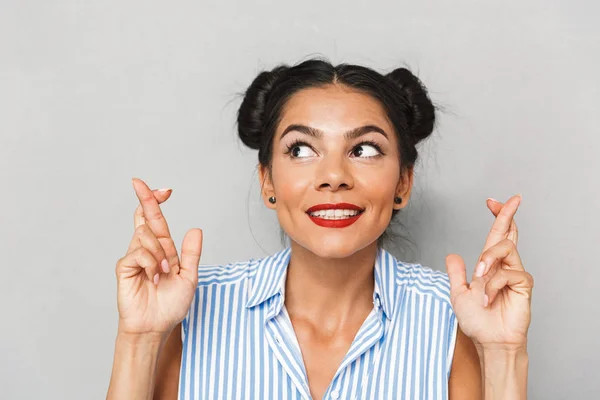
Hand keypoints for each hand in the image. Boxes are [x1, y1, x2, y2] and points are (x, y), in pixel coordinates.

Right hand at [115, 178, 201, 336]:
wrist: (155, 326)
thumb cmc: (170, 305)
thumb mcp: (189, 277)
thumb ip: (191, 254)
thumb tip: (195, 229)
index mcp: (163, 249)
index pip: (157, 221)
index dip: (157, 203)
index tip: (165, 190)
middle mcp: (147, 250)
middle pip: (144, 217)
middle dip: (144, 197)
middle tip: (138, 182)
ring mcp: (135, 257)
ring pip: (145, 236)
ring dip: (159, 253)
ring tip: (163, 273)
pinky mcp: (124, 267)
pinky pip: (138, 252)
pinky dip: (150, 263)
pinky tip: (153, 278)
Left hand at [446, 195, 532, 349]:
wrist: (488, 342)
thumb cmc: (477, 321)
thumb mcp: (458, 293)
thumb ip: (457, 273)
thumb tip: (452, 254)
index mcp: (489, 265)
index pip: (495, 235)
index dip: (497, 217)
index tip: (492, 201)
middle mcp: (504, 266)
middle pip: (509, 233)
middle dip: (508, 214)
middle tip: (512, 200)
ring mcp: (514, 274)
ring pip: (505, 248)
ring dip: (488, 261)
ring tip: (479, 280)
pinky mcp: (523, 286)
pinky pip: (509, 273)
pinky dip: (493, 285)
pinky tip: (487, 298)